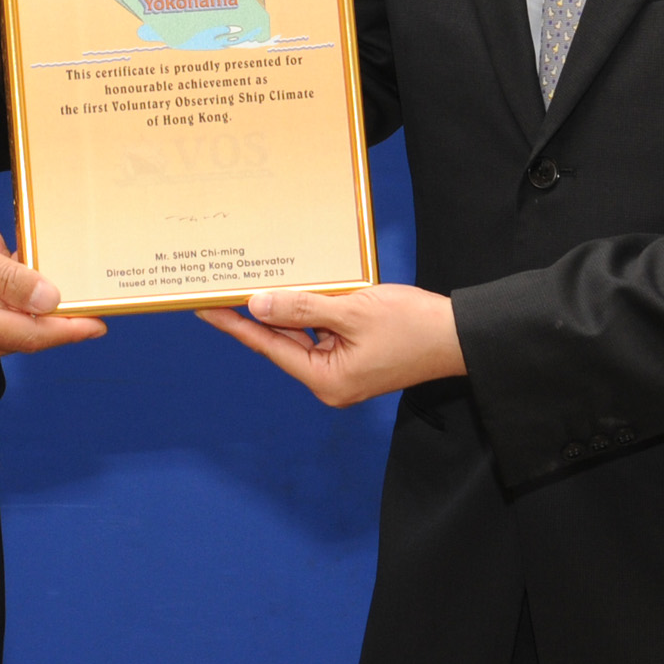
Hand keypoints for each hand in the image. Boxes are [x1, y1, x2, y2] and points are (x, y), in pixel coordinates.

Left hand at [195, 284, 463, 405]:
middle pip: (282, 342)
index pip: (267, 345)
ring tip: (253, 283)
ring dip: (285, 310)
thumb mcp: (352, 310)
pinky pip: (322, 334)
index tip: (204, 308)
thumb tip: (257, 305)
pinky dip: (309, 313)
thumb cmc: (412, 325)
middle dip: (257, 313)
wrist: (459, 336)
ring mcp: (343, 372)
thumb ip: (302, 308)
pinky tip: (296, 290)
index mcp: (326, 379)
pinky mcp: (355, 359)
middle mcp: (330, 381)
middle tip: (223, 288)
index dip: (234, 324)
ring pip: (302, 335)